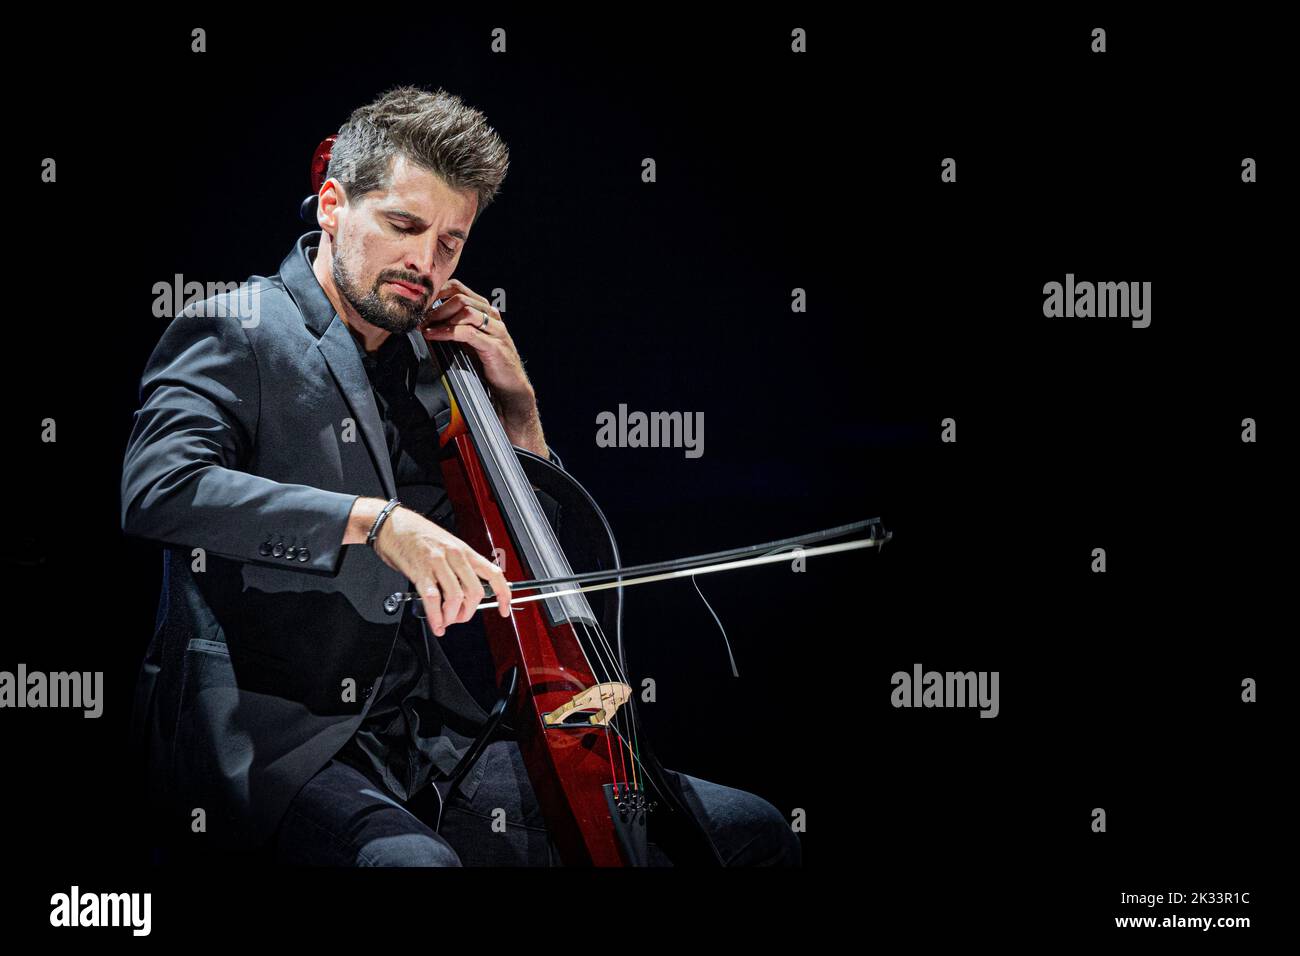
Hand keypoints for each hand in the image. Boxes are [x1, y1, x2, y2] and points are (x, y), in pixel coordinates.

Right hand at [372, 505, 511, 634]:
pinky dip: (436, 617)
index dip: (504, 595)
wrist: (392, 523)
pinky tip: (436, 623)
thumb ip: (459, 566)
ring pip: (456, 598)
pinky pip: (433, 599)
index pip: (494, 574)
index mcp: (464, 550)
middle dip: (469, 612)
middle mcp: (455, 556)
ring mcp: (437, 563)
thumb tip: (468, 591)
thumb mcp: (447, 545)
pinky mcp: (420, 571)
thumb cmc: (417, 534)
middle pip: (475, 592)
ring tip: (445, 621)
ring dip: (452, 616)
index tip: (504, 609)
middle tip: (460, 618)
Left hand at [419, 279, 535, 420]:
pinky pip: (467, 332)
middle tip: (420, 318)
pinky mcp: (494, 346)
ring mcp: (495, 330)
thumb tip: (428, 321)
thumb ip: (456, 328)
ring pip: (465, 311)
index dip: (438, 292)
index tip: (421, 303)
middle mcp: (492, 316)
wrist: (511, 386)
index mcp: (486, 311)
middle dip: (436, 307)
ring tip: (425, 327)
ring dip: (440, 318)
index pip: (460, 288)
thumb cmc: (489, 364)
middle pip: (461, 298)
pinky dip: (446, 332)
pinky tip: (433, 336)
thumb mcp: (470, 341)